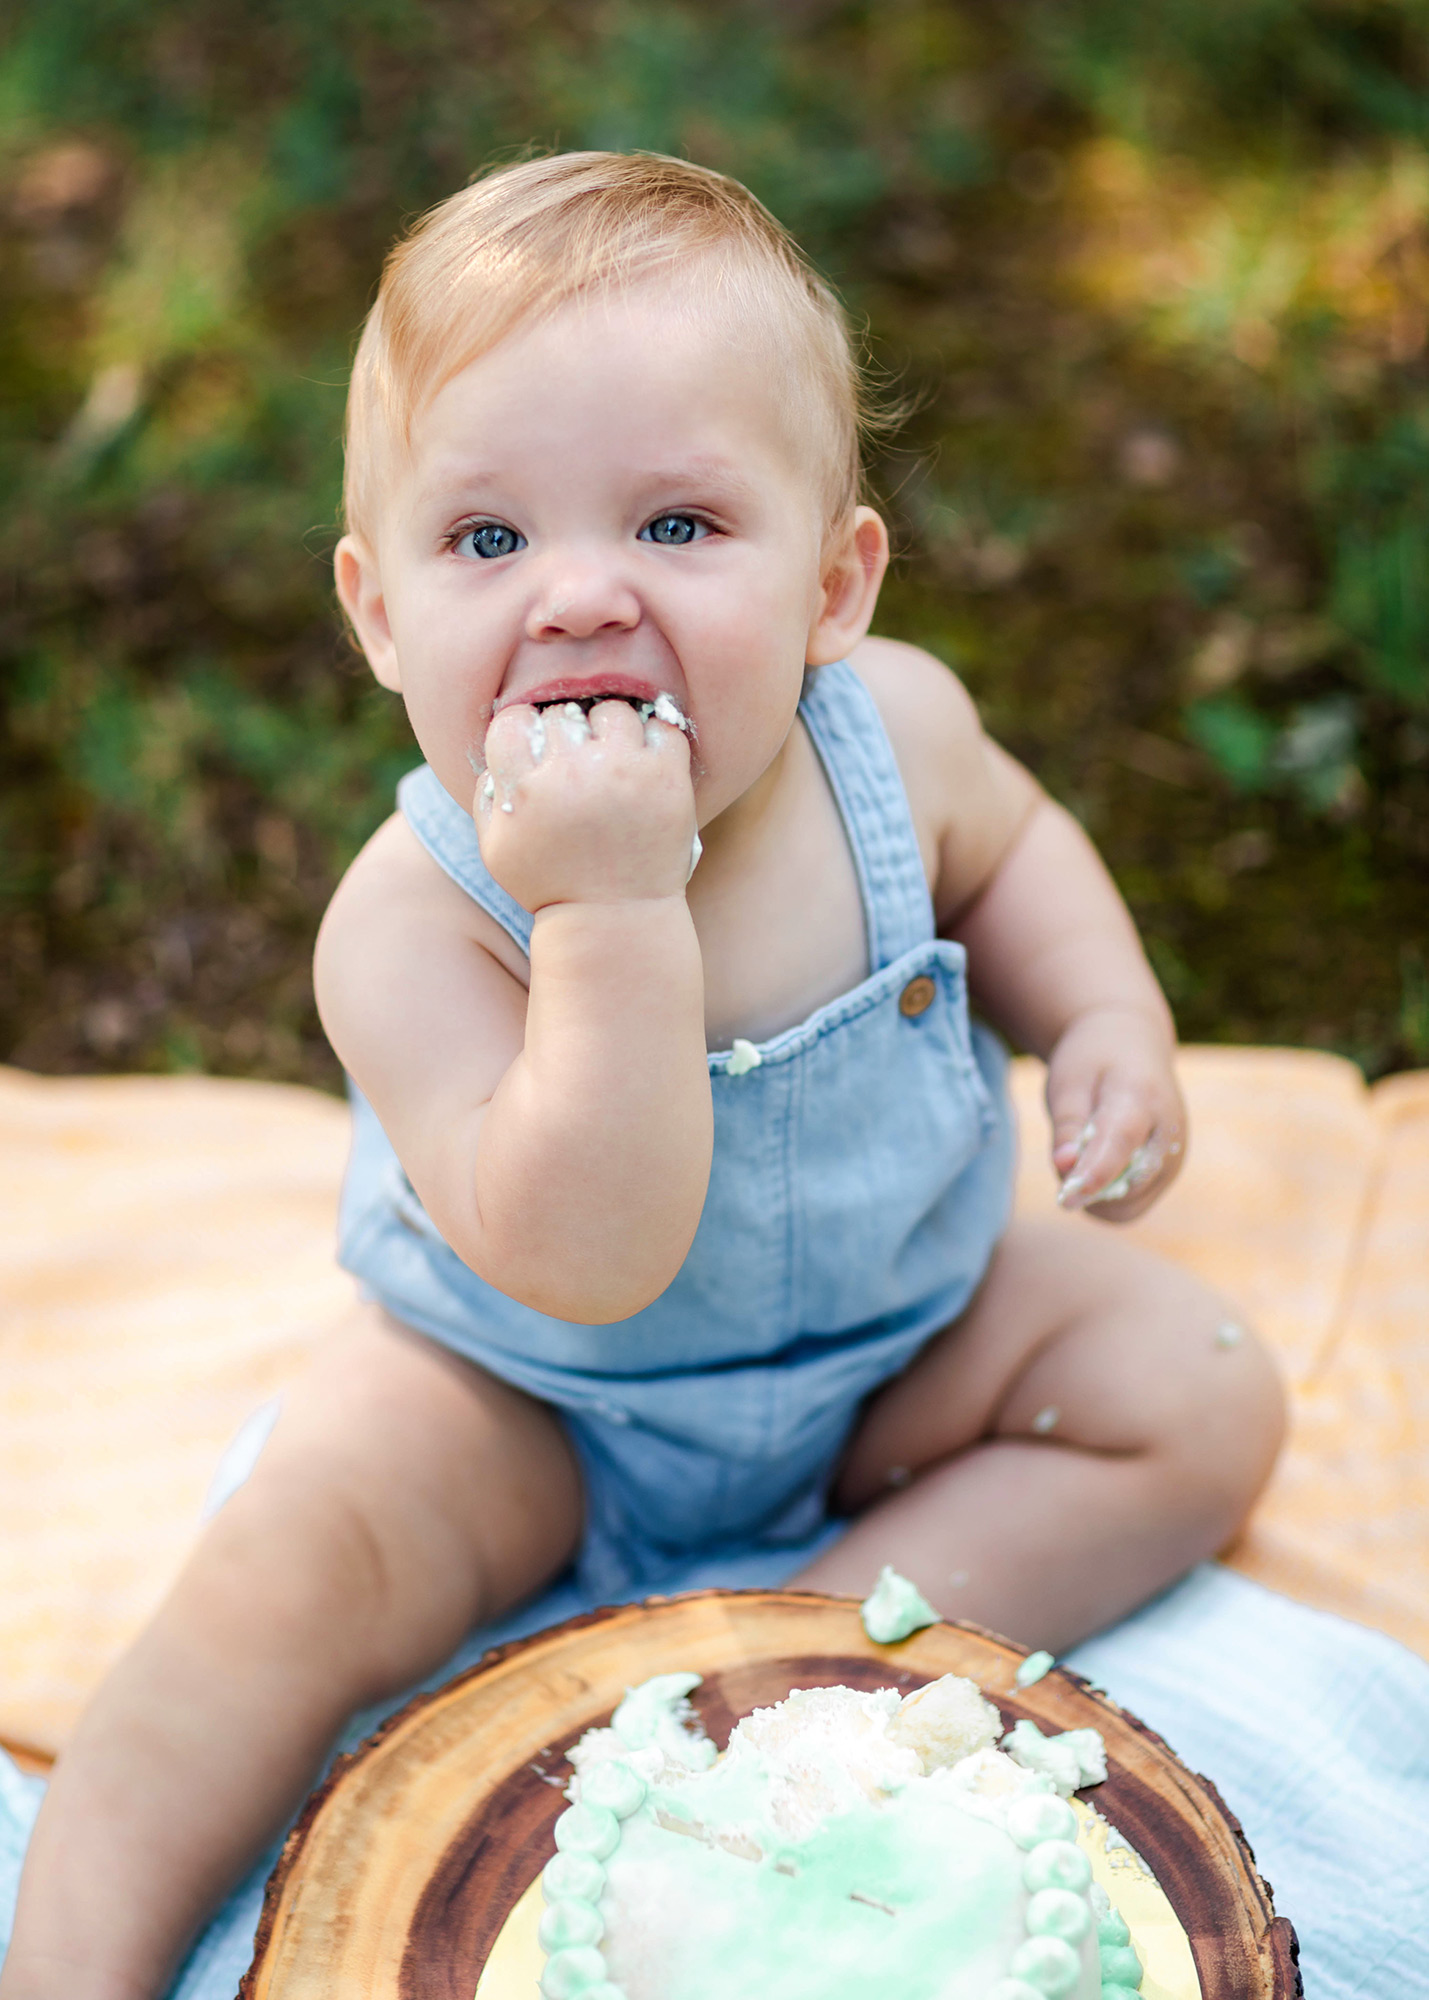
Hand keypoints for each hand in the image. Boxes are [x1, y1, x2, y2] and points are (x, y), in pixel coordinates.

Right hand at [475, 698, 696, 913]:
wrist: (614, 918)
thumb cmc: (551, 884)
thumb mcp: (497, 850)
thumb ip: (486, 796)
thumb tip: (498, 754)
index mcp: (526, 789)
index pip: (512, 721)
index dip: (524, 733)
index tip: (538, 753)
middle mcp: (571, 772)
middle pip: (562, 713)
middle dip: (568, 736)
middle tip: (579, 767)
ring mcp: (623, 771)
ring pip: (613, 711)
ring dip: (612, 733)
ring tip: (614, 765)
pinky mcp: (666, 778)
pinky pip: (663, 729)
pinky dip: (655, 742)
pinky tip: (645, 767)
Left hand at [1045, 1006, 1185, 1220]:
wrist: (1131, 1044)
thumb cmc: (1093, 1062)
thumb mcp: (1068, 1082)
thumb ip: (1067, 1126)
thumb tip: (1065, 1169)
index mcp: (1141, 1095)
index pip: (1120, 1143)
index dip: (1094, 1175)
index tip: (1066, 1199)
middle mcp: (1169, 1131)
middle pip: (1130, 1186)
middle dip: (1087, 1188)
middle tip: (1064, 1156)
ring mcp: (1175, 1154)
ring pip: (1130, 1205)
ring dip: (1096, 1197)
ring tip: (1080, 1156)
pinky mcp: (1170, 1170)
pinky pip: (1133, 1205)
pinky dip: (1107, 1198)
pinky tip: (1094, 1166)